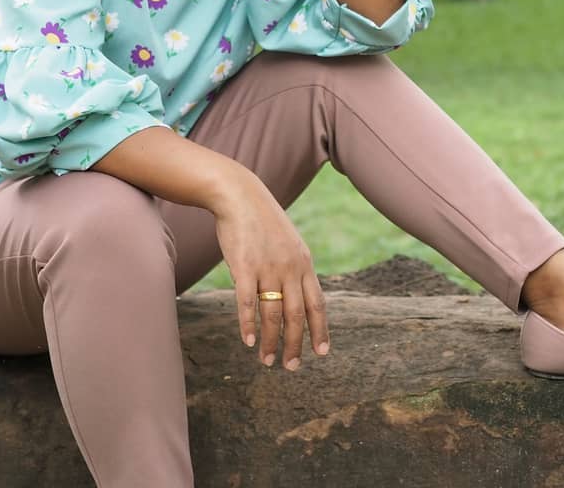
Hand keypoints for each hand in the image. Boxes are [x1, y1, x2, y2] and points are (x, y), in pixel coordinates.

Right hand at [213, 175, 330, 369]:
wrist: (240, 196)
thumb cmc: (263, 223)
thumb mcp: (289, 244)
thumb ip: (295, 269)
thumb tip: (299, 296)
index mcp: (303, 264)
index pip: (316, 304)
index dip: (320, 330)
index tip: (322, 353)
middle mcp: (290, 268)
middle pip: (297, 315)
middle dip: (296, 345)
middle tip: (291, 367)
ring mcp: (268, 268)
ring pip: (273, 314)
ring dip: (271, 341)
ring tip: (267, 360)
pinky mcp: (244, 267)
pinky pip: (247, 302)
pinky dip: (248, 325)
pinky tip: (249, 341)